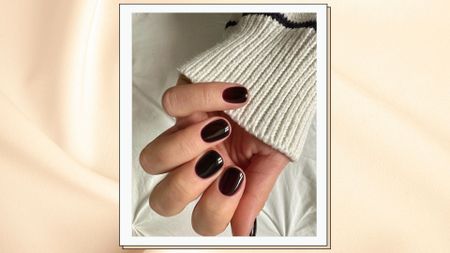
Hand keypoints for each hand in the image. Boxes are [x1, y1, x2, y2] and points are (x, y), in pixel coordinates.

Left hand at [140, 76, 288, 235]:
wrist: (277, 82)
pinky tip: (231, 96)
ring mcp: (183, 135)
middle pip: (163, 200)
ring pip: (151, 159)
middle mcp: (195, 164)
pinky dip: (203, 97)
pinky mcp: (180, 100)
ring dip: (183, 146)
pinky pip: (172, 103)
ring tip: (217, 128)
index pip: (202, 220)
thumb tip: (241, 232)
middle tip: (217, 160)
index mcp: (219, 183)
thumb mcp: (270, 159)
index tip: (238, 177)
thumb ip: (255, 194)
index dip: (216, 208)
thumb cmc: (273, 123)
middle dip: (186, 185)